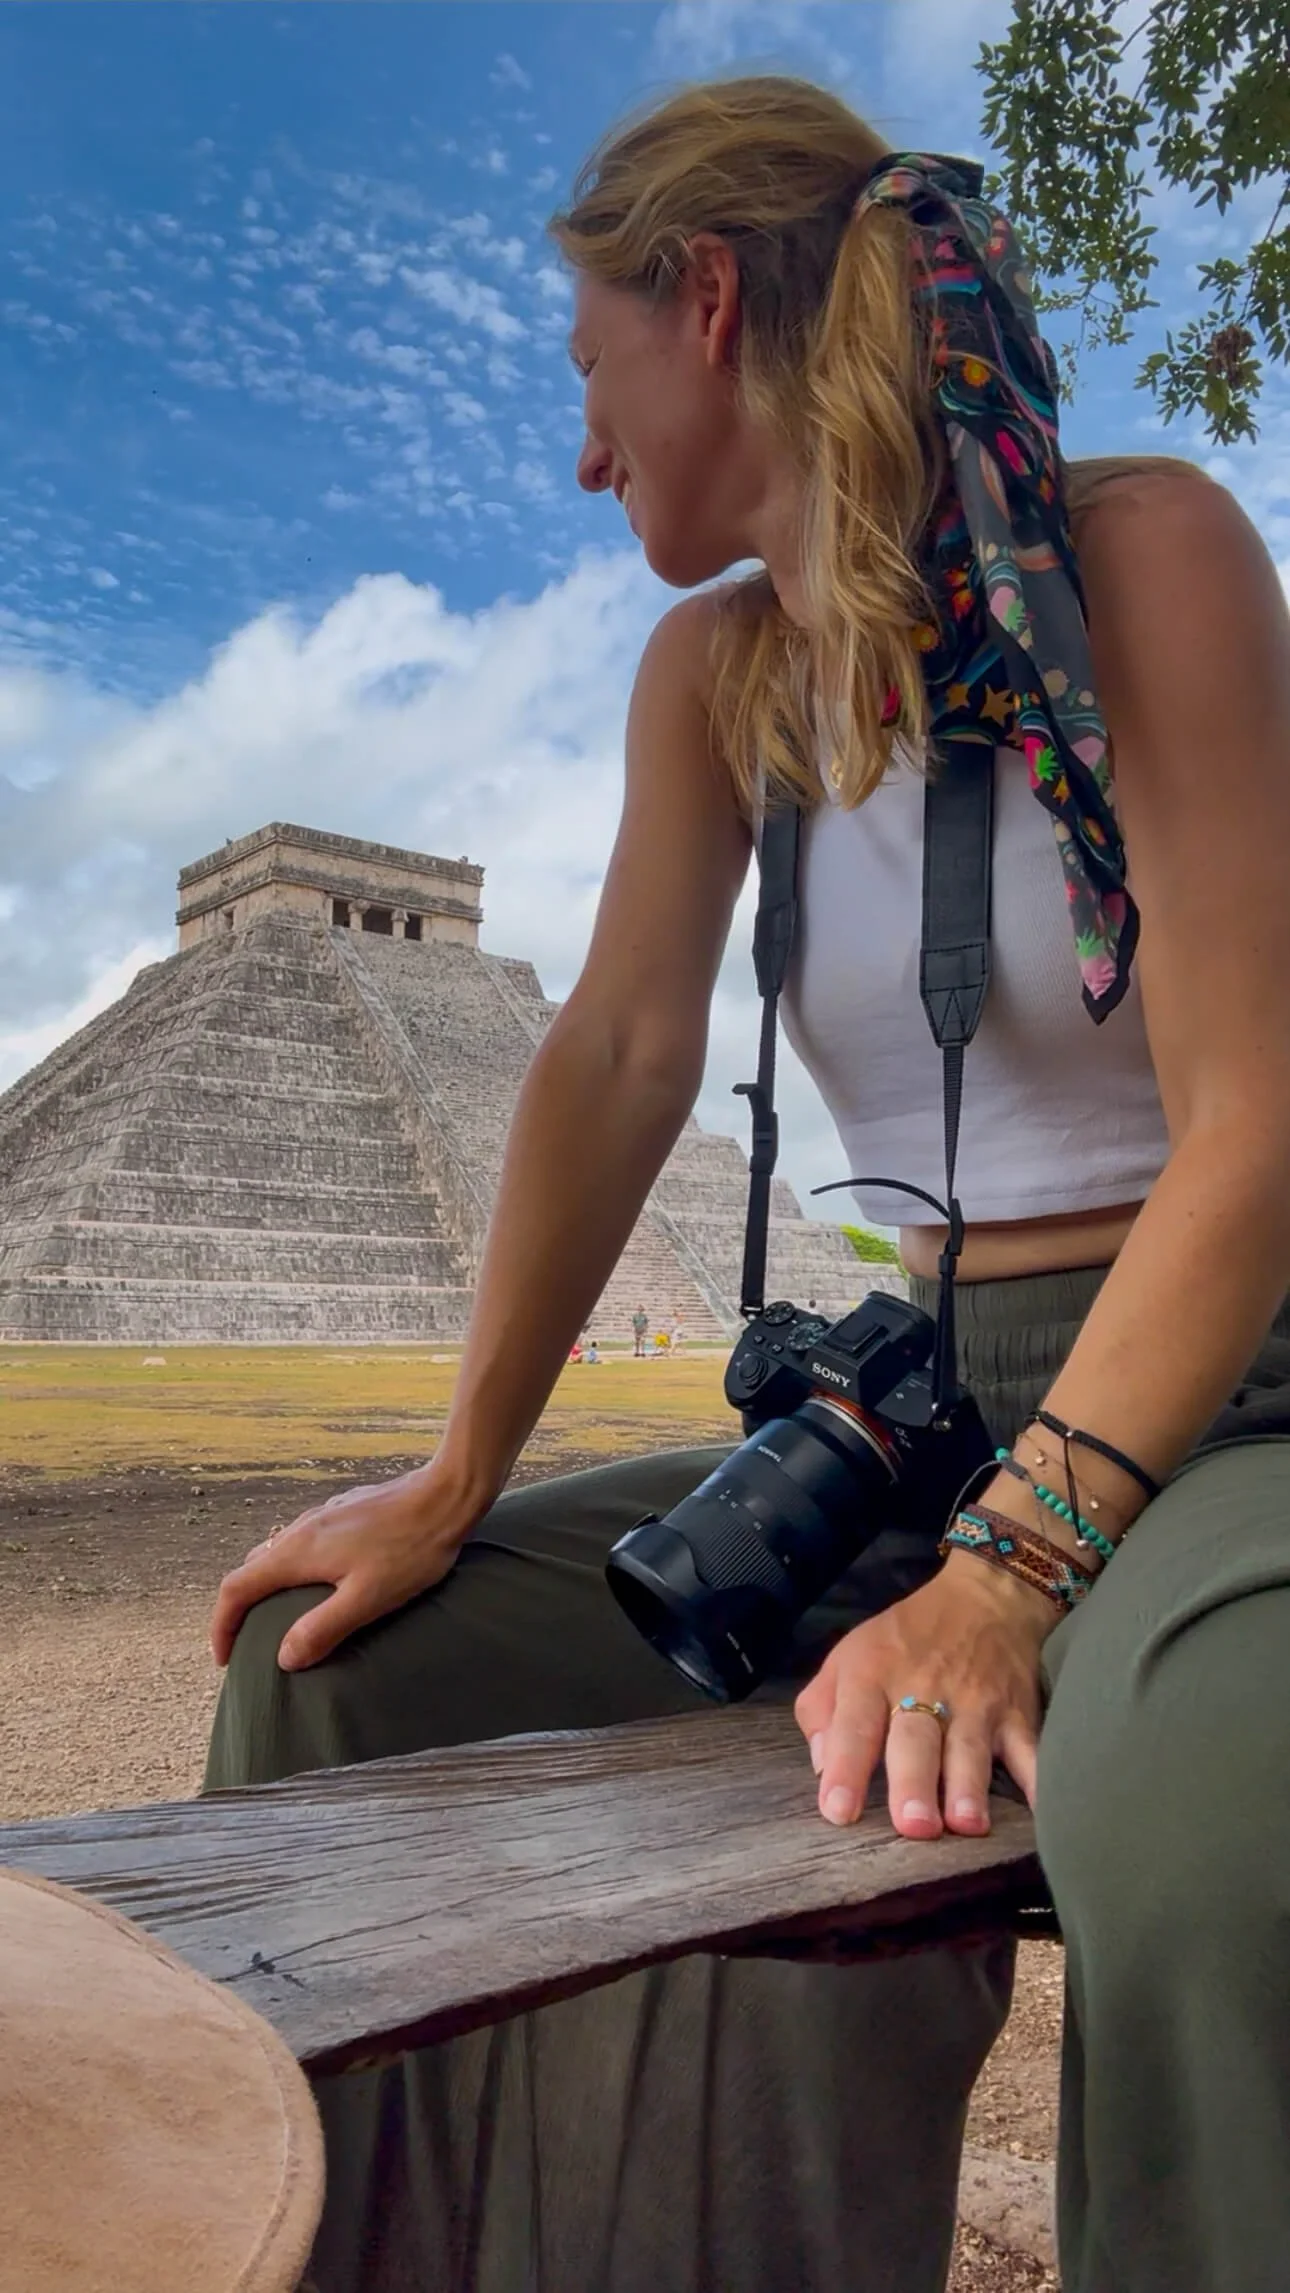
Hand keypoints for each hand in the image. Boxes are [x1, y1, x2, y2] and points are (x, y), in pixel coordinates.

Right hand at [209, 1460, 481, 1672]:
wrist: (445, 1495)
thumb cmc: (410, 1550)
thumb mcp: (367, 1598)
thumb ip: (322, 1628)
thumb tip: (283, 1658)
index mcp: (297, 1552)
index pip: (236, 1588)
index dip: (221, 1626)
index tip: (224, 1658)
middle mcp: (300, 1530)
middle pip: (250, 1569)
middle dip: (239, 1608)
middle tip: (246, 1643)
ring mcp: (321, 1517)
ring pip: (274, 1553)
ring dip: (265, 1587)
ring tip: (277, 1617)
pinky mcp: (342, 1512)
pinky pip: (300, 1543)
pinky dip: (290, 1570)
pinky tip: (318, 1583)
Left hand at [794, 1549, 1052, 1840]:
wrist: (985, 1598)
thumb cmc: (904, 1640)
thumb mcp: (848, 1655)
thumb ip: (821, 1709)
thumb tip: (822, 1766)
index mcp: (873, 1675)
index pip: (856, 1724)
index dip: (846, 1767)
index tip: (838, 1811)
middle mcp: (924, 1689)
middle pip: (916, 1741)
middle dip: (914, 1783)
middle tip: (913, 1826)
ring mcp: (977, 1703)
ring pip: (970, 1749)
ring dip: (968, 1787)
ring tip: (965, 1824)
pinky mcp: (1019, 1713)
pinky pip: (1032, 1750)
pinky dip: (1040, 1780)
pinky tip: (1042, 1810)